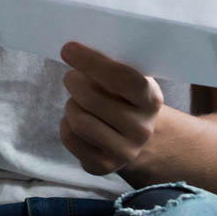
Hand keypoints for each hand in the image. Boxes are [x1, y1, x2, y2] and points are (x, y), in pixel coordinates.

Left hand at [58, 42, 163, 174]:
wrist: (136, 138)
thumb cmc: (124, 97)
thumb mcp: (127, 78)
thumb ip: (109, 64)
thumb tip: (75, 50)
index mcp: (151, 100)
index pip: (124, 79)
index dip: (93, 62)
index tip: (68, 49)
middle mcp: (142, 129)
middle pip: (90, 99)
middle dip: (73, 82)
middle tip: (71, 77)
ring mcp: (124, 152)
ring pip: (77, 119)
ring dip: (70, 104)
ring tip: (78, 101)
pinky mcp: (103, 166)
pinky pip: (69, 137)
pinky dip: (66, 123)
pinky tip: (78, 120)